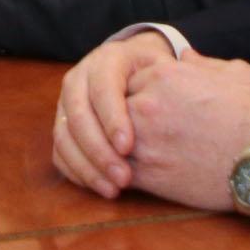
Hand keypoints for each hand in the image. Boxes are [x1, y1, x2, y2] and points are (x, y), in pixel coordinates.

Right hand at [51, 31, 174, 196]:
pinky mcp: (63, 125)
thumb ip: (176, 71)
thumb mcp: (167, 66)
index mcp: (107, 60)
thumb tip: (188, 66)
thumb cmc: (160, 74)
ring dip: (87, 166)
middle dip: (99, 150)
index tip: (129, 147)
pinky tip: (102, 187)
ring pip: (64, 136)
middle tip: (124, 177)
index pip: (102, 88)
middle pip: (77, 115)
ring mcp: (66, 103)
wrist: (135, 71)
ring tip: (114, 189)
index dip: (112, 119)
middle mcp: (80, 78)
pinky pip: (60, 151)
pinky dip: (77, 172)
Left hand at [119, 52, 249, 212]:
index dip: (131, 93)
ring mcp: (144, 139)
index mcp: (166, 74)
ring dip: (110, 149)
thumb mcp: (235, 73)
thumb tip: (185, 57)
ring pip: (106, 140)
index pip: (126, 78)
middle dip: (115, 120)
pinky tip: (123, 178)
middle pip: (109, 108)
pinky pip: (113, 170)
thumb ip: (202, 63)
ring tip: (120, 157)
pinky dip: (112, 174)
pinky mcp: (148, 174)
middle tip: (124, 133)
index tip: (140, 106)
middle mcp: (149, 103)